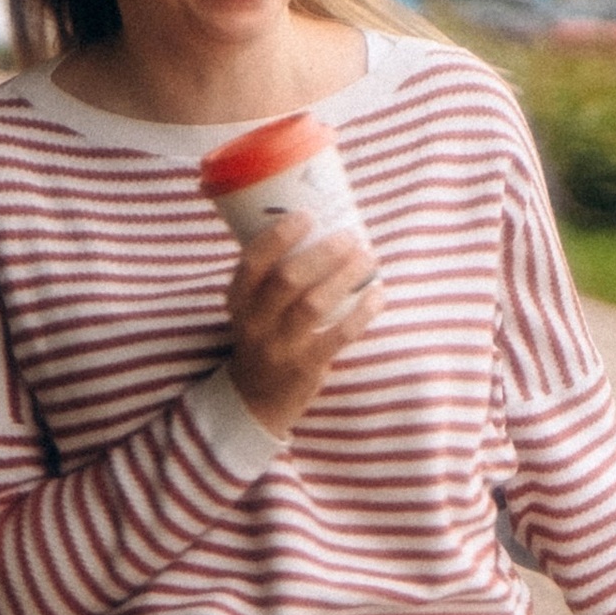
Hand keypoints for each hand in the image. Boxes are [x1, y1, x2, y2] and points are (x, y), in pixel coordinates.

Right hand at [227, 212, 381, 434]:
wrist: (255, 397)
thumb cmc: (264, 334)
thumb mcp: (252, 305)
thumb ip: (273, 272)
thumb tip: (320, 223)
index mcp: (238, 300)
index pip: (252, 262)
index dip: (279, 237)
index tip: (307, 216)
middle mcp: (255, 322)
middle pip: (288, 279)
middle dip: (323, 253)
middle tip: (350, 237)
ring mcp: (280, 346)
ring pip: (314, 304)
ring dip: (345, 276)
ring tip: (368, 258)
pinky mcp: (306, 366)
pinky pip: (339, 334)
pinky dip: (362, 311)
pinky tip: (377, 293)